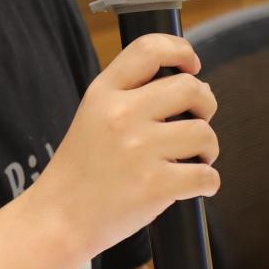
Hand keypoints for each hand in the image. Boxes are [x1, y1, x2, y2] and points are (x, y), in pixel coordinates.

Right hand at [29, 34, 218, 256]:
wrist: (59, 219)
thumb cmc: (82, 170)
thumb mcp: (92, 116)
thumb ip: (132, 96)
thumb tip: (197, 88)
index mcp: (104, 93)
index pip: (150, 49)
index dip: (181, 51)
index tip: (193, 66)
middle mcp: (121, 115)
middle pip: (191, 88)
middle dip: (206, 104)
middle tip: (198, 121)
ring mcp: (139, 150)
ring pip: (204, 134)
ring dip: (209, 149)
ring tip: (195, 160)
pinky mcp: (155, 185)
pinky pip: (206, 175)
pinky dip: (209, 182)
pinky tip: (197, 186)